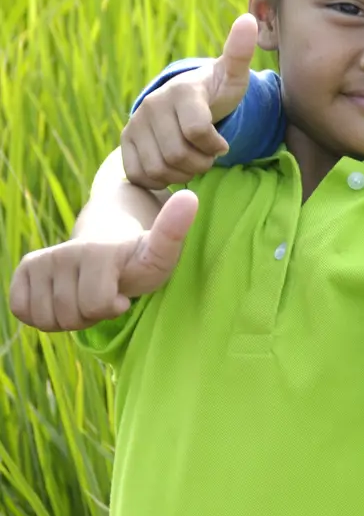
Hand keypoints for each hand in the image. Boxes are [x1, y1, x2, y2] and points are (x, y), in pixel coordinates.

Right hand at [9, 190, 197, 330]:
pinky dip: (42, 315)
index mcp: (99, 250)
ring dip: (69, 317)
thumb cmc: (139, 258)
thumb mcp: (163, 251)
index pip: (98, 304)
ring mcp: (42, 259)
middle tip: (106, 295)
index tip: (123, 296)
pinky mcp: (25, 269)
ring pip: (47, 318)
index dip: (112, 307)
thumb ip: (173, 230)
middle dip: (91, 315)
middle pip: (71, 315)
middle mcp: (66, 251)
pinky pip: (22, 310)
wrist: (110, 246)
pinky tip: (64, 299)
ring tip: (88, 296)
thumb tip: (190, 197)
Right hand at [121, 14, 256, 188]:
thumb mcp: (232, 75)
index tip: (222, 144)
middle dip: (201, 163)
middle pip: (179, 154)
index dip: (215, 146)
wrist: (185, 101)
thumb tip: (248, 20)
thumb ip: (239, 53)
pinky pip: (139, 175)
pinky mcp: (124, 141)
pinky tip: (173, 168)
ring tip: (193, 161)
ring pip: (159, 168)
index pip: (198, 132)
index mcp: (181, 92)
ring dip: (182, 173)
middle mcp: (152, 106)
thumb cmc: (215, 92)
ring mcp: (134, 124)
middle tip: (208, 157)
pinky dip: (159, 179)